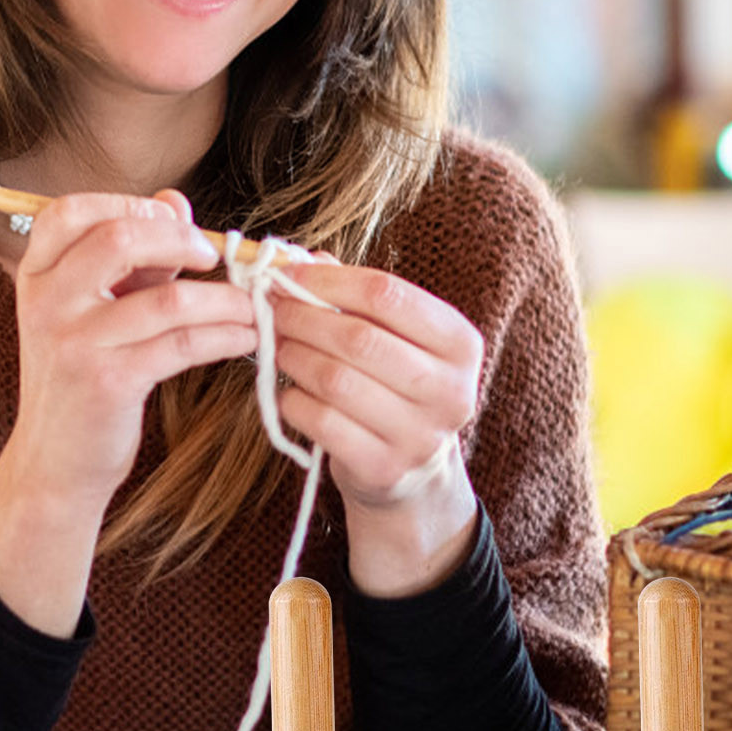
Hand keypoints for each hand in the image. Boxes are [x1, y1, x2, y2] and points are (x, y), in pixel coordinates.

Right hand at [0, 189, 256, 633]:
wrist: (53, 463)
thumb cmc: (81, 377)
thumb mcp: (94, 309)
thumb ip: (133, 256)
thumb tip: (174, 201)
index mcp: (37, 274)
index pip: (71, 211)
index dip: (129, 206)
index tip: (171, 222)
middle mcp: (47, 301)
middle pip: (118, 239)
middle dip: (181, 241)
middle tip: (216, 256)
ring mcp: (74, 343)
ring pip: (167, 299)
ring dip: (224, 299)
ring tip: (253, 306)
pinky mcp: (109, 382)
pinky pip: (183, 345)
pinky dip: (225, 336)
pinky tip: (247, 338)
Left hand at [269, 260, 483, 595]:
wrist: (412, 471)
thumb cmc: (395, 385)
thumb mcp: (392, 336)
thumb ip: (354, 295)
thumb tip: (302, 259)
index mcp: (460, 344)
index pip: (387, 294)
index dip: (327, 281)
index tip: (287, 275)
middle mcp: (450, 390)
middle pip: (358, 338)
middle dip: (302, 318)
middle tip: (271, 310)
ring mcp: (419, 435)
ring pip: (335, 380)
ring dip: (294, 356)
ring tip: (278, 346)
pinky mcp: (384, 468)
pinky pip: (321, 422)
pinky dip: (294, 400)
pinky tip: (290, 391)